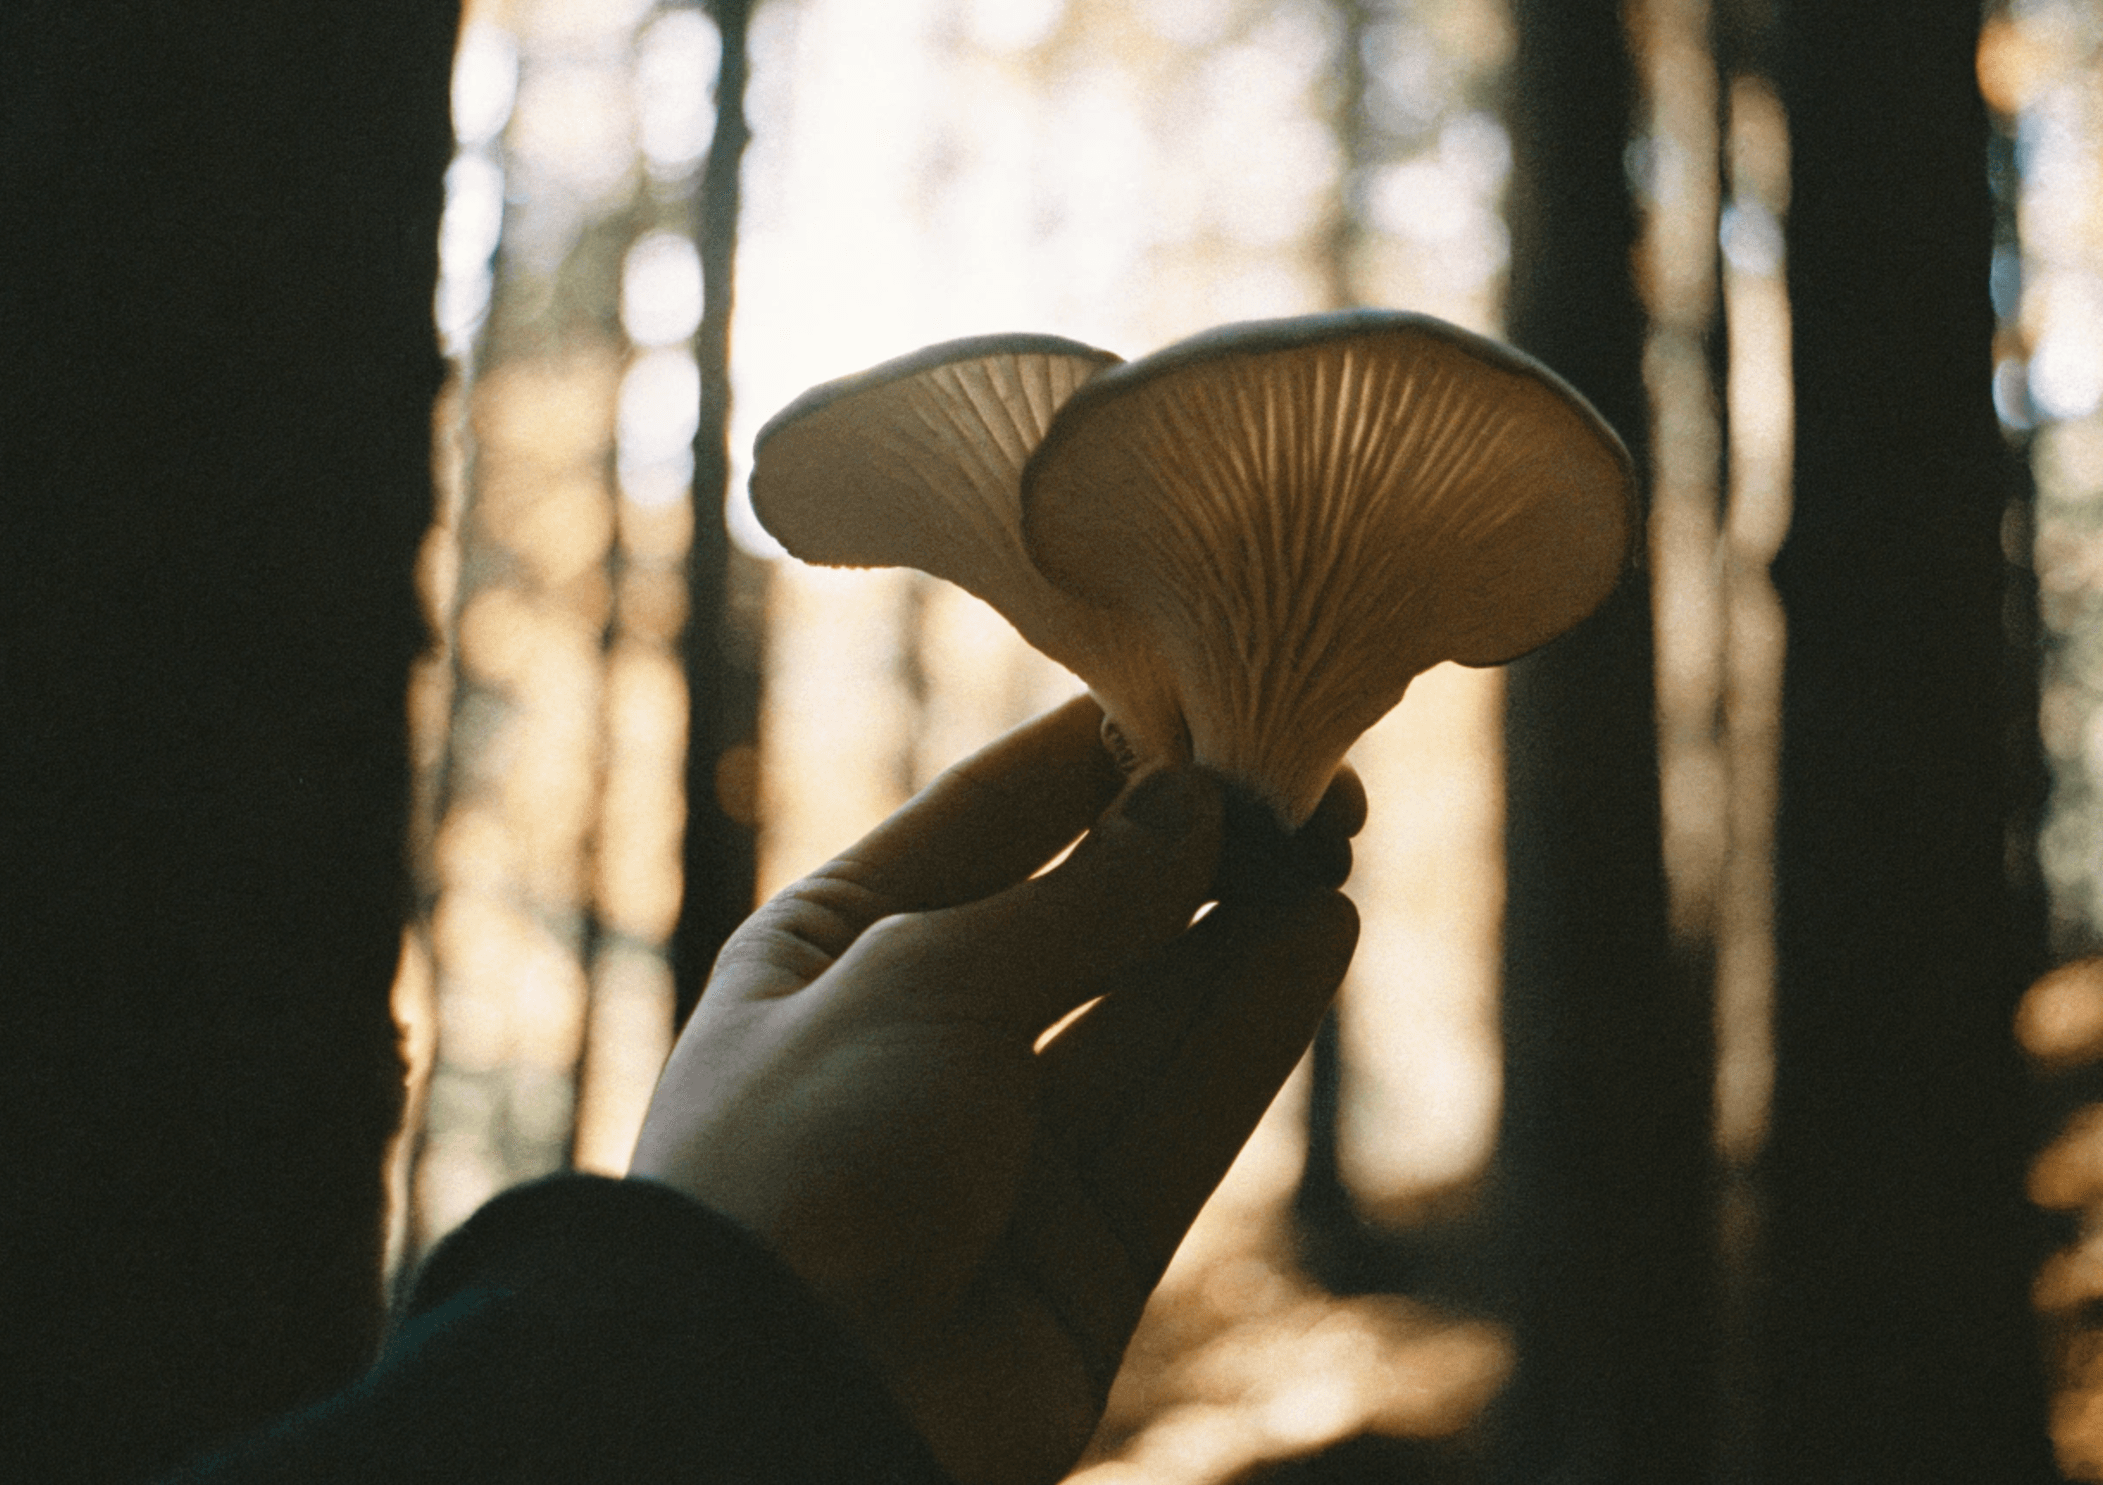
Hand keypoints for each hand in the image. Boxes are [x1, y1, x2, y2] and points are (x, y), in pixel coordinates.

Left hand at [629, 694, 1362, 1484]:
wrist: (772, 1402)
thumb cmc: (805, 1158)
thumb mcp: (924, 981)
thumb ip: (1078, 901)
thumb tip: (1190, 806)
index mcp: (830, 952)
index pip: (985, 822)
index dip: (1098, 762)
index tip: (1210, 700)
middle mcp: (917, 1043)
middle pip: (1081, 922)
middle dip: (1190, 852)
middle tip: (1305, 784)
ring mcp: (1002, 1155)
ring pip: (1145, 1018)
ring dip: (1237, 933)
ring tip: (1329, 851)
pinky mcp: (1081, 1254)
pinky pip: (1177, 1118)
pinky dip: (1245, 1031)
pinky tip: (1315, 943)